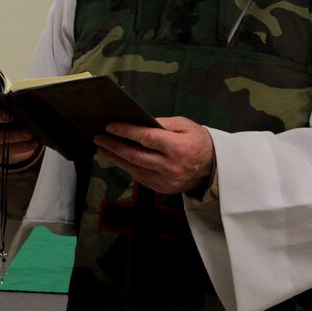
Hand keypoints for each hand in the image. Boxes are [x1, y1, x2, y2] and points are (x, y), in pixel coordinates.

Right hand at [0, 86, 40, 164]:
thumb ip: (11, 99)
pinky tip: (32, 144)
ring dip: (13, 135)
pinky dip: (20, 148)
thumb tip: (26, 101)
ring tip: (29, 133)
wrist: (10, 133)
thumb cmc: (9, 111)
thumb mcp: (9, 103)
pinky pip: (3, 152)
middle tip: (12, 115)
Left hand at [94, 116, 213, 194]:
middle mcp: (170, 166)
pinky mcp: (162, 189)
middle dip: (113, 146)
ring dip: (115, 158)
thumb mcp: (185, 125)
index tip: (110, 126)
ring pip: (134, 169)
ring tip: (102, 149)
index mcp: (177, 148)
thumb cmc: (198, 141)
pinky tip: (118, 159)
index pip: (145, 138)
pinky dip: (127, 167)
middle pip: (135, 156)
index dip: (125, 132)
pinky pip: (140, 177)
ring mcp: (165, 180)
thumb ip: (162, 123)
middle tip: (98, 138)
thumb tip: (139, 121)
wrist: (213, 168)